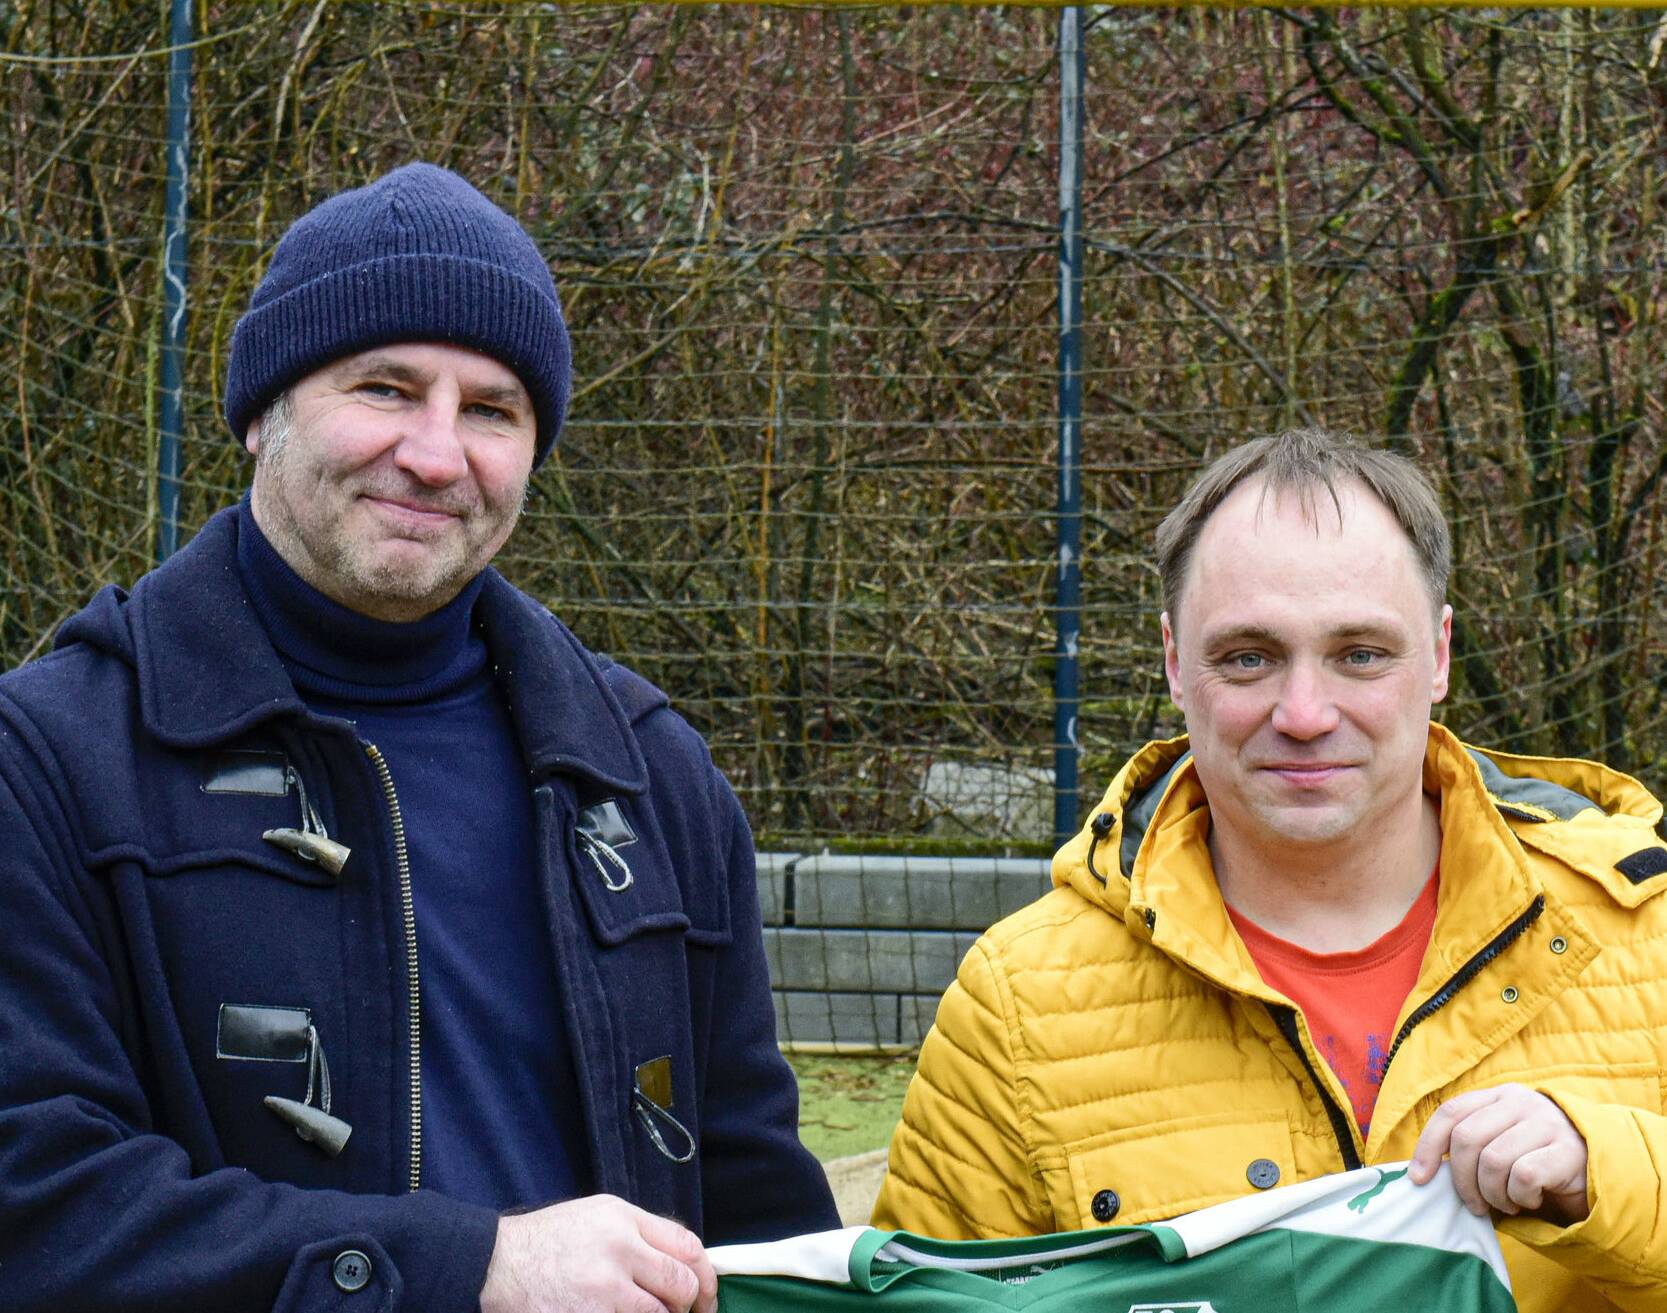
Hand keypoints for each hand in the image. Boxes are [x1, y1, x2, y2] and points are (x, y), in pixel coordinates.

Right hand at [478, 1193, 717, 1312]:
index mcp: (623, 1218)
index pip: (687, 1245)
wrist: (495, 1264)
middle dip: (687, 1305)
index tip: (705, 1294)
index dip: (705, 1275)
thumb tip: (684, 1261)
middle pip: (681, 1284)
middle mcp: (618, 1248)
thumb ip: (640, 1234)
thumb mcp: (597, 1217)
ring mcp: (604, 1288)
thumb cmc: (547, 1242)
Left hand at [1409, 1083, 1588, 1223]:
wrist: (1601, 1170)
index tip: (1420, 1179)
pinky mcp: (1567, 1150)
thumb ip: (1470, 1147)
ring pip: (1493, 1160)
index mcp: (1498, 1096)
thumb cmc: (1538, 1162)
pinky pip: (1523, 1177)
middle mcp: (1520, 1102)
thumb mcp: (1500, 1145)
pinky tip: (1530, 1200)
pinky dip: (1520, 1197)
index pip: (1450, 1113)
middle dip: (1463, 1181)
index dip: (1429, 1146)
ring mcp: (1546, 1123)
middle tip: (1477, 1205)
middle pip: (1467, 1139)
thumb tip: (1423, 1173)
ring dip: (1493, 1194)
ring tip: (1507, 1204)